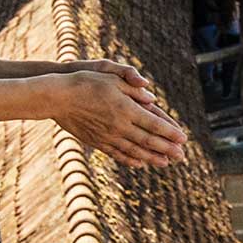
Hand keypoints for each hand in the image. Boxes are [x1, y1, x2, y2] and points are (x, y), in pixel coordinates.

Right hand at [50, 68, 191, 168]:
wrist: (58, 98)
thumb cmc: (86, 83)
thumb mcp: (113, 79)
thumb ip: (134, 89)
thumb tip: (152, 99)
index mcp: (126, 109)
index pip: (155, 124)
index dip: (170, 133)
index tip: (184, 139)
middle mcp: (119, 126)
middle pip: (148, 141)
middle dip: (167, 149)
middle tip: (182, 157)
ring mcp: (107, 136)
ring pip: (134, 150)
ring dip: (152, 158)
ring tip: (166, 163)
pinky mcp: (96, 141)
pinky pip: (117, 153)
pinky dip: (131, 159)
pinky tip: (140, 164)